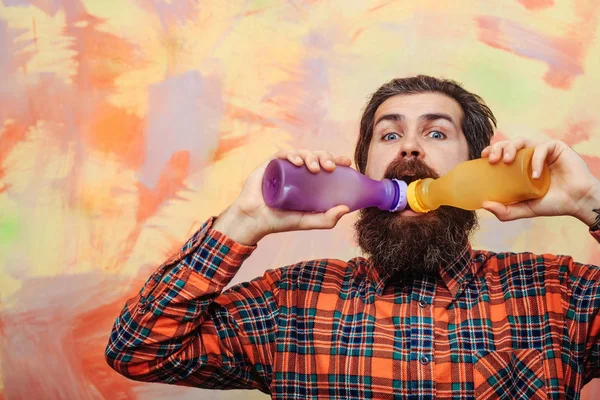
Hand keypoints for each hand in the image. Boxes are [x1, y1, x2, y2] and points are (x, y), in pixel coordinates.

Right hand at [214, 149, 351, 244]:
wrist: (255, 220)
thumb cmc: (280, 221)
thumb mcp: (307, 221)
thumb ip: (327, 219)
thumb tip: (346, 209)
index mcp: (309, 181)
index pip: (325, 166)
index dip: (337, 160)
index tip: (347, 162)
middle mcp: (298, 172)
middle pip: (316, 156)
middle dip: (325, 157)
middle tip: (330, 168)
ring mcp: (284, 166)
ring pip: (302, 153)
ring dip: (311, 156)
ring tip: (314, 168)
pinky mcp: (270, 164)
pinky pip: (283, 153)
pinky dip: (292, 154)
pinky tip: (297, 162)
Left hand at [480, 138, 599, 223]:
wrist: (577, 202)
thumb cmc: (552, 204)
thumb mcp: (524, 209)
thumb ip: (505, 210)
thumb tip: (484, 205)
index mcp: (520, 167)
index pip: (502, 154)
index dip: (491, 151)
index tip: (483, 157)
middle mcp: (530, 157)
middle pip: (509, 144)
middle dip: (497, 147)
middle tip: (492, 159)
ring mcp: (543, 151)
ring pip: (522, 140)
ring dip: (511, 147)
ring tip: (506, 160)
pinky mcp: (557, 148)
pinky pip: (542, 147)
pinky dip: (535, 160)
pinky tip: (535, 175)